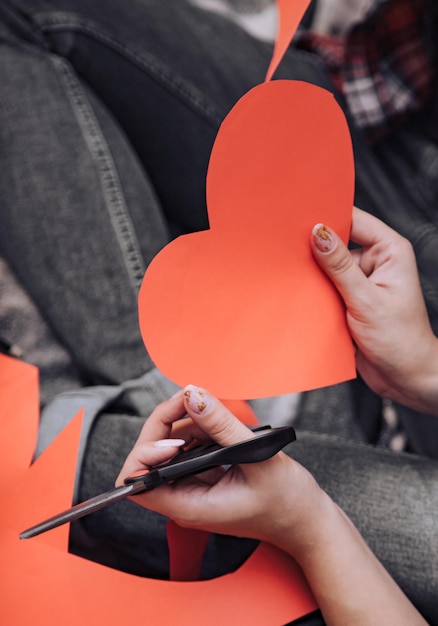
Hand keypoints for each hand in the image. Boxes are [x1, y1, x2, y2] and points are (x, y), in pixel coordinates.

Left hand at [117, 385, 426, 624]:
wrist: (308, 521)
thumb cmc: (288, 502)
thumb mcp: (256, 458)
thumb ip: (221, 426)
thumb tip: (191, 395)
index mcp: (190, 506)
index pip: (138, 482)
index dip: (147, 452)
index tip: (174, 436)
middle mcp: (185, 498)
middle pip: (149, 458)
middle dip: (165, 424)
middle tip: (191, 402)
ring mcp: (194, 487)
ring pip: (167, 448)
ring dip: (184, 424)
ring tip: (213, 416)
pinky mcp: (206, 476)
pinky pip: (188, 448)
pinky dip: (199, 430)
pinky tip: (218, 427)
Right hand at [311, 207, 437, 413]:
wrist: (404, 378)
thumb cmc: (400, 340)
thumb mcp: (367, 301)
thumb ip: (340, 267)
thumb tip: (319, 234)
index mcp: (389, 251)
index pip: (355, 220)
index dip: (329, 216)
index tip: (300, 216)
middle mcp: (375, 263)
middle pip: (336, 243)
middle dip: (315, 249)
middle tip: (289, 249)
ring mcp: (360, 283)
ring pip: (326, 268)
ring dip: (312, 275)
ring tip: (295, 278)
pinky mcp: (348, 301)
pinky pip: (324, 289)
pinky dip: (313, 293)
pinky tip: (301, 296)